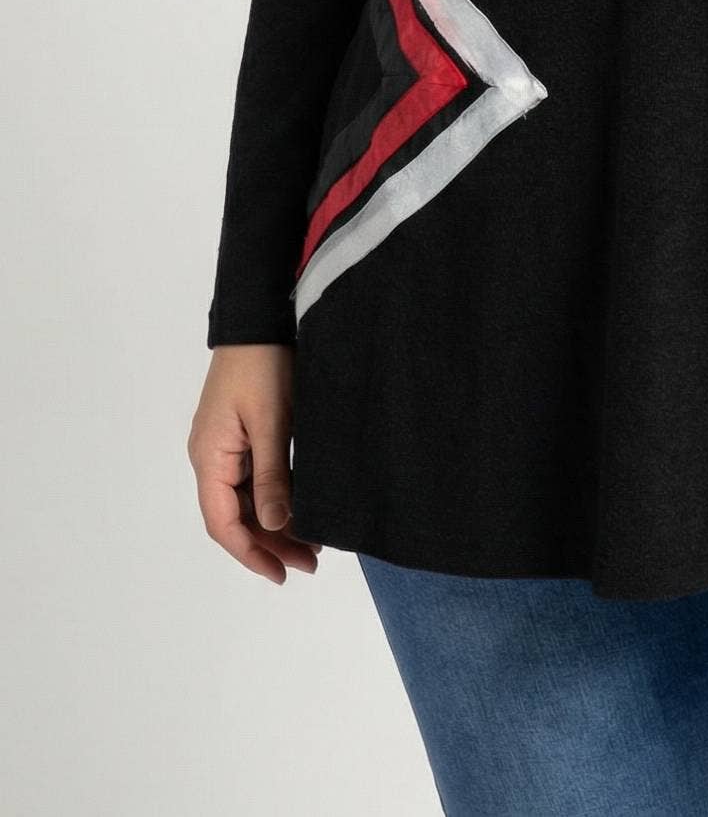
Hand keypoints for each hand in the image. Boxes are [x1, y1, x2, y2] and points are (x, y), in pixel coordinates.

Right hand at [188, 344, 321, 582]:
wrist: (261, 316)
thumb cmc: (263, 364)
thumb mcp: (272, 421)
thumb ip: (273, 476)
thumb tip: (275, 526)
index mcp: (210, 457)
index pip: (223, 523)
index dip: (250, 553)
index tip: (281, 575)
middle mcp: (211, 456)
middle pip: (236, 515)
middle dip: (270, 543)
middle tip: (311, 562)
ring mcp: (225, 444)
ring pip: (247, 498)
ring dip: (275, 522)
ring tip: (313, 543)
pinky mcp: (242, 432)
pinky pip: (255, 477)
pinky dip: (277, 496)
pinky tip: (301, 506)